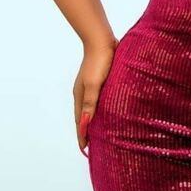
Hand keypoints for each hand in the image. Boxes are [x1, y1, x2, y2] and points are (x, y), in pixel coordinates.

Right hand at [73, 36, 119, 157]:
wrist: (102, 39)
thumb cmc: (99, 61)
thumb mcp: (94, 84)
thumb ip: (90, 104)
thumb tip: (85, 125)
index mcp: (79, 96)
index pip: (80, 121)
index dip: (82, 135)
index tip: (85, 150)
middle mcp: (83, 92)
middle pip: (84, 116)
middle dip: (86, 131)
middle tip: (94, 146)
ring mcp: (92, 86)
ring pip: (92, 108)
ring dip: (95, 120)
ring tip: (102, 132)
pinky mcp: (101, 79)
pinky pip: (100, 99)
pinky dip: (101, 108)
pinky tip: (110, 110)